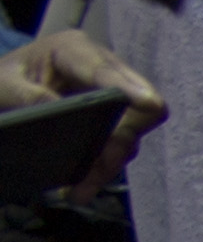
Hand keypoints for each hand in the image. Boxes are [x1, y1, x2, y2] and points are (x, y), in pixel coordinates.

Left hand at [0, 28, 169, 200]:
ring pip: (130, 136)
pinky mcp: (114, 121)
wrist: (9, 91)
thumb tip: (60, 113)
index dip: (131, 90)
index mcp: (74, 51)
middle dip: (118, 142)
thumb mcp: (4, 85)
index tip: (149, 104)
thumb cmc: (5, 81)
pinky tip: (81, 185)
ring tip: (81, 189)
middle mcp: (103, 71)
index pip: (108, 72)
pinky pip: (121, 149)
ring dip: (108, 165)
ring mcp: (113, 98)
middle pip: (138, 109)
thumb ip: (26, 96)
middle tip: (98, 168)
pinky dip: (103, 170)